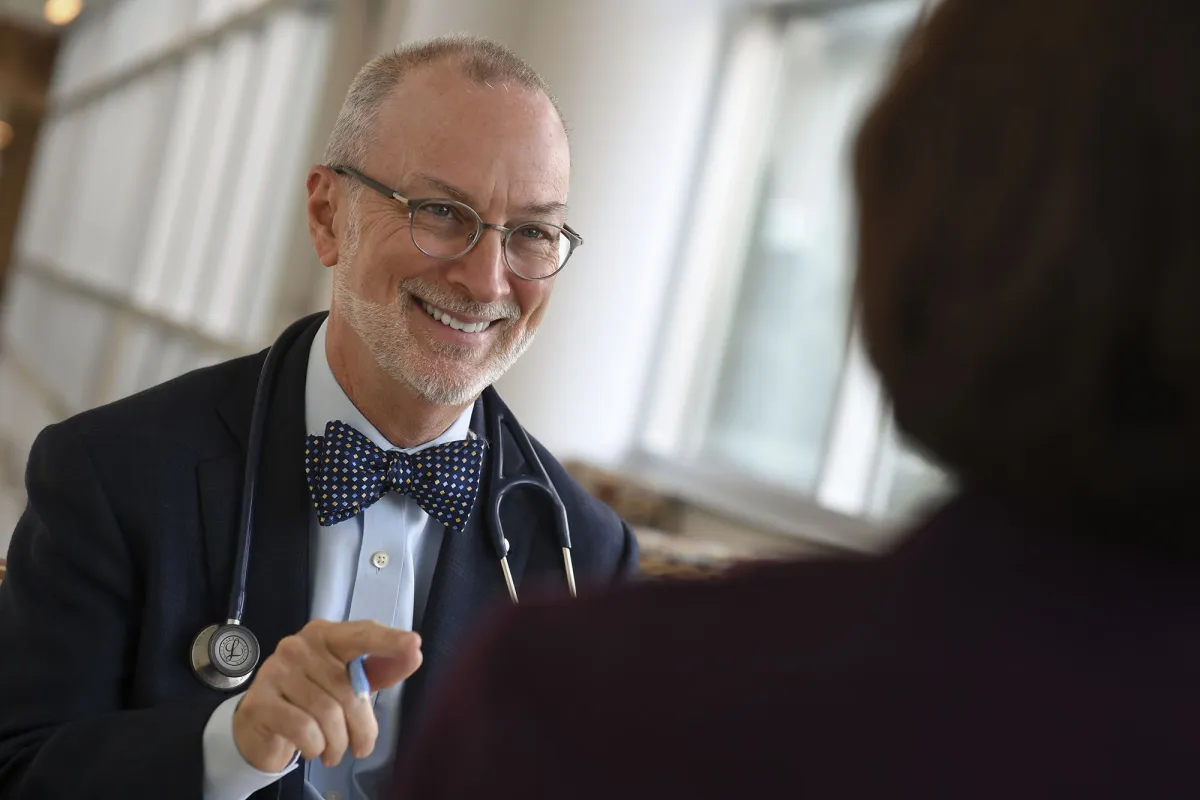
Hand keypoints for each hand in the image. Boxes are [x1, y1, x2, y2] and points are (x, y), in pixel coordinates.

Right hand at [232, 619, 422, 772]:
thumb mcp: (349, 682)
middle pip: (347, 688)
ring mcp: (275, 671)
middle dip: (361, 726)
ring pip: (326, 713)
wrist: (264, 725)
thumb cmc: (313, 698)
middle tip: (363, 747)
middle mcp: (298, 646)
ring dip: (338, 742)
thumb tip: (414, 653)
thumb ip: (382, 668)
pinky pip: (303, 728)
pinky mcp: (259, 702)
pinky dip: (315, 746)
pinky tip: (314, 749)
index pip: (361, 634)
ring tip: (335, 751)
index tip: (413, 644)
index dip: (387, 640)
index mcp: (325, 635)